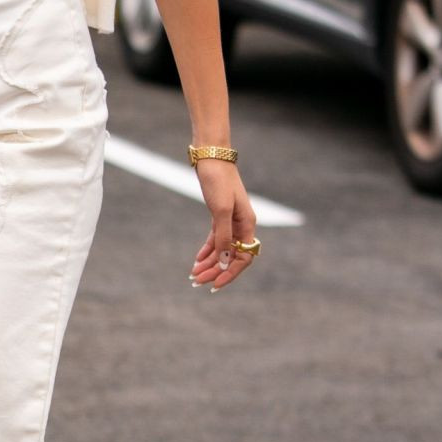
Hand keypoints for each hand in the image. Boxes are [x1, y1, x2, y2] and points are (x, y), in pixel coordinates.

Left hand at [189, 161, 257, 292]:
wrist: (211, 157)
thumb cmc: (218, 181)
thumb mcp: (221, 211)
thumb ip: (224, 237)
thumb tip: (227, 262)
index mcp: (248, 224)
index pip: (244, 258)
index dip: (230, 273)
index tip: (215, 284)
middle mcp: (242, 224)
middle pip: (232, 256)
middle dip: (215, 270)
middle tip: (197, 282)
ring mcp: (231, 220)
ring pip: (222, 248)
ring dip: (209, 263)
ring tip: (193, 275)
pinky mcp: (220, 214)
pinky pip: (216, 238)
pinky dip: (207, 250)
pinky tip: (197, 260)